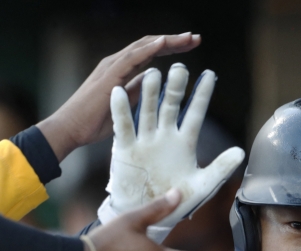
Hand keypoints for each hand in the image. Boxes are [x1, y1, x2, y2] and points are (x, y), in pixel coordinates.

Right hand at [37, 33, 201, 161]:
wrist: (72, 129)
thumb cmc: (96, 121)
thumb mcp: (128, 105)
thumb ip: (140, 93)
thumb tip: (157, 87)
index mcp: (124, 70)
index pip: (152, 53)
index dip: (172, 47)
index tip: (192, 46)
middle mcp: (119, 63)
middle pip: (151, 45)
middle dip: (175, 41)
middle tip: (196, 38)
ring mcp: (113, 66)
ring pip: (144, 46)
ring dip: (168, 41)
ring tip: (188, 38)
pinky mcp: (109, 75)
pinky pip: (132, 58)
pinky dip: (149, 49)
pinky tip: (164, 43)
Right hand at [98, 64, 244, 241]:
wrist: (149, 214)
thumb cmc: (178, 200)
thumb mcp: (204, 185)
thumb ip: (221, 168)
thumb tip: (241, 152)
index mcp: (185, 142)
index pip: (196, 113)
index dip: (202, 95)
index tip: (211, 75)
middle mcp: (165, 136)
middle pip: (171, 106)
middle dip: (175, 87)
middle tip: (180, 67)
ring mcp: (145, 140)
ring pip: (147, 111)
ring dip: (149, 93)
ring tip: (152, 73)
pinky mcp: (126, 148)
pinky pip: (124, 126)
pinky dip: (120, 110)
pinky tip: (119, 91)